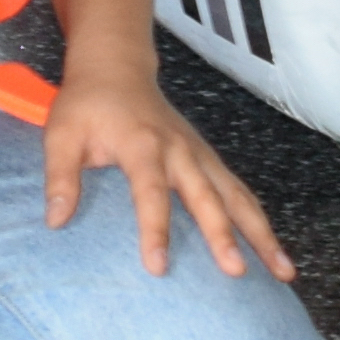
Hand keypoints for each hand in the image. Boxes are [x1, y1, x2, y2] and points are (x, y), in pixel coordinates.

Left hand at [44, 60, 292, 280]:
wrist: (117, 67)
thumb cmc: (87, 104)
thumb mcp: (60, 135)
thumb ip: (60, 177)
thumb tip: (56, 222)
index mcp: (142, 144)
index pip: (151, 191)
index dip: (155, 229)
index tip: (158, 266)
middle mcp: (179, 150)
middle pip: (207, 196)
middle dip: (223, 235)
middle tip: (235, 271)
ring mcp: (199, 153)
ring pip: (237, 196)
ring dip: (260, 232)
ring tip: (282, 269)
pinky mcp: (207, 158)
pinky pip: (239, 191)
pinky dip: (258, 220)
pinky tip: (272, 249)